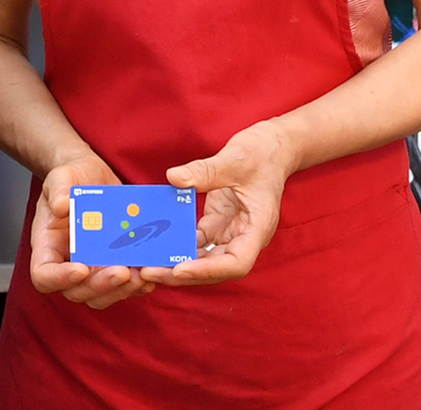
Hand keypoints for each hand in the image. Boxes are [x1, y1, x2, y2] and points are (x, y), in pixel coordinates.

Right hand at [27, 151, 153, 309]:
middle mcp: (67, 263)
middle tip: (121, 272)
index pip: (44, 275)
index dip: (60, 279)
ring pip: (102, 295)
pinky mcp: (111, 266)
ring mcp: (91, 268)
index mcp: (47, 246)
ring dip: (122, 290)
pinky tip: (151, 273)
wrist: (92, 177)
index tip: (81, 268)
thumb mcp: (61, 177)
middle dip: (101, 286)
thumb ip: (58, 189)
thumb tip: (60, 206)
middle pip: (77, 291)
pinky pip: (123, 286)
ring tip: (141, 276)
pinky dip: (137, 285)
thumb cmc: (71, 179)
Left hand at [149, 120, 294, 287]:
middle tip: (149, 271)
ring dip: (178, 262)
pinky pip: (198, 240)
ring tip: (148, 263)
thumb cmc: (263, 154)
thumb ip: (205, 171)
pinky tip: (157, 242)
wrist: (272, 147)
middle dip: (184, 273)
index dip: (208, 270)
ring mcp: (231, 232)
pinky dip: (179, 244)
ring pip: (204, 258)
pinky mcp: (219, 223)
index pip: (236, 262)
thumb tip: (173, 178)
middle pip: (216, 268)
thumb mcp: (234, 159)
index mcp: (258, 228)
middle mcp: (245, 237)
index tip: (180, 269)